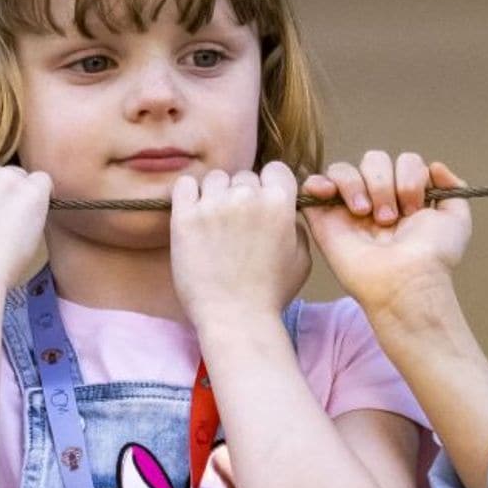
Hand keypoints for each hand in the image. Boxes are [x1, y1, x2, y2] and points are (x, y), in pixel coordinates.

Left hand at [170, 162, 309, 327]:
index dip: (271, 185)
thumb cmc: (270, 293)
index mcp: (280, 203)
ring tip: (216, 223)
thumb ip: (295, 224)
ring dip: (217, 194)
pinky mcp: (185, 217)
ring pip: (216, 179)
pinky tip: (194, 213)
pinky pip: (185, 185)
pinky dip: (190, 194)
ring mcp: (214, 205)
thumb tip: (286, 208)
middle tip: (238, 224)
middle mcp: (248, 197)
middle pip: (244, 176)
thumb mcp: (302, 258)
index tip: (264, 203)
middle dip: (243, 195)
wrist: (235, 318)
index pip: (276, 169)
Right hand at [302, 150, 470, 313]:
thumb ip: (453, 188)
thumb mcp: (457, 219)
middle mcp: (376, 199)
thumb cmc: (433, 256)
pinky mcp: (323, 220)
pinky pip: (311, 184)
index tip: (415, 209)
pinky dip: (319, 182)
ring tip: (366, 215)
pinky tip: (333, 196)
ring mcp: (347, 209)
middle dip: (386, 183)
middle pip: (374, 159)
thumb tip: (435, 167)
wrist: (407, 280)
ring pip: (344, 168)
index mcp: (404, 197)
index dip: (411, 177)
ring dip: (359, 186)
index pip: (403, 161)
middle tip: (391, 217)